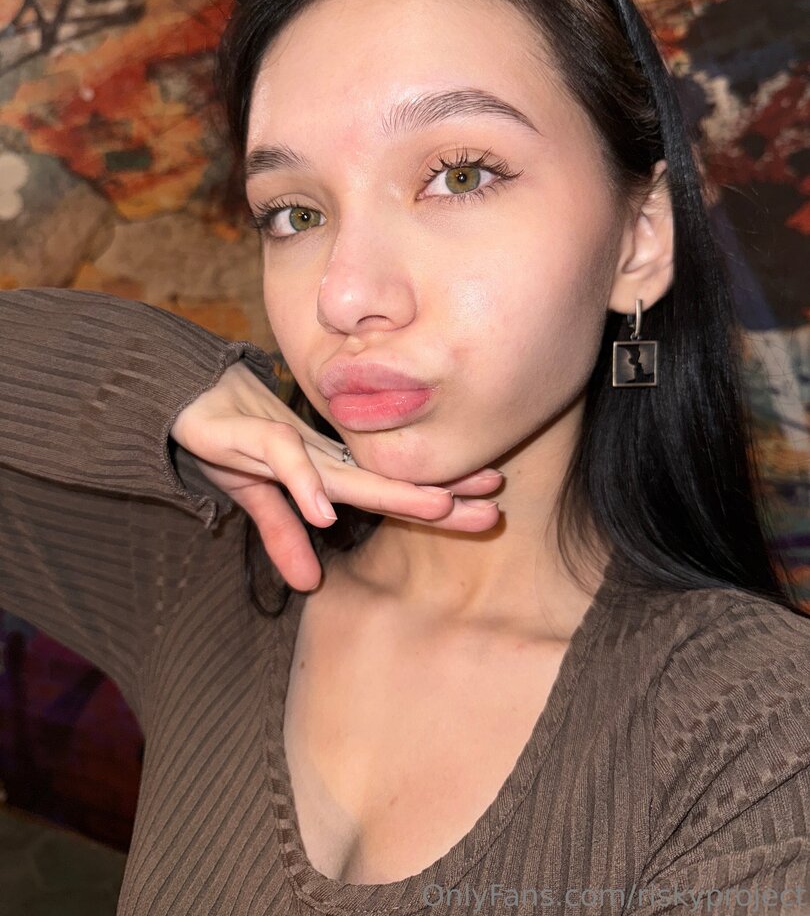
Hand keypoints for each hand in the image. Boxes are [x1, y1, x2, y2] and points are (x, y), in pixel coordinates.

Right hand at [170, 360, 502, 590]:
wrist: (186, 395)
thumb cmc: (230, 438)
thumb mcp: (258, 497)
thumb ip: (284, 534)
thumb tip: (309, 584)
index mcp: (327, 469)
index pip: (389, 490)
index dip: (434, 502)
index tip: (485, 512)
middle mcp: (320, 456)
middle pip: (387, 482)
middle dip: (440, 494)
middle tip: (493, 504)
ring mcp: (292, 444)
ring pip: (351, 470)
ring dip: (392, 489)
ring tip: (439, 505)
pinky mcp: (253, 435)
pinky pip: (282, 458)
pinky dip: (302, 482)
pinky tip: (326, 512)